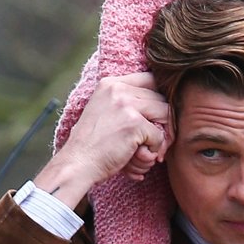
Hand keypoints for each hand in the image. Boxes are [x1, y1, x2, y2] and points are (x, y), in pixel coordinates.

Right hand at [35, 72, 170, 206]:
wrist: (78, 164)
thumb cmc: (93, 144)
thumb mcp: (105, 112)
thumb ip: (127, 102)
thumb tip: (164, 104)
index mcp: (110, 84)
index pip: (150, 79)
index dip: (159, 99)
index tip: (157, 118)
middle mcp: (118, 89)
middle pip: (161, 98)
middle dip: (165, 122)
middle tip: (156, 142)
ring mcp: (126, 105)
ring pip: (165, 114)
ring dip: (163, 136)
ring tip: (150, 152)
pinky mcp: (134, 124)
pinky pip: (159, 136)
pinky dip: (153, 150)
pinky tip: (138, 157)